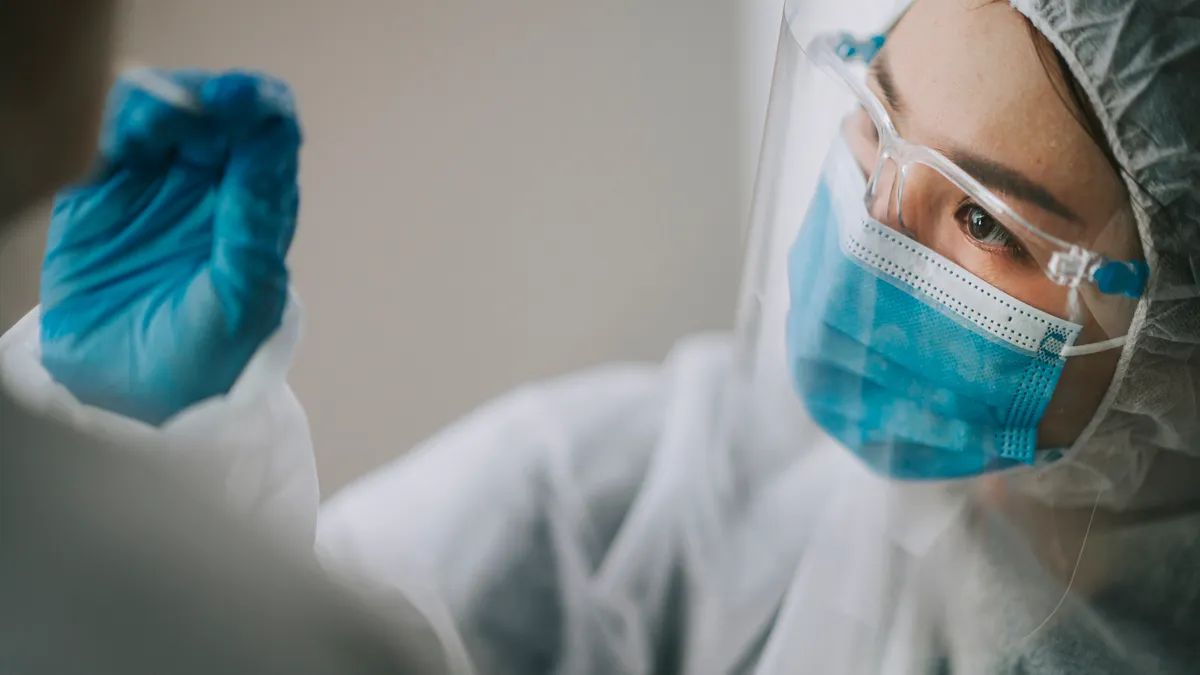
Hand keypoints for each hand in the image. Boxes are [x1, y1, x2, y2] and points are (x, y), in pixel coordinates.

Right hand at [39, 69, 301, 424]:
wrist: (124, 398)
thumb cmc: (202, 357)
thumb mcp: (244, 298)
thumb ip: (257, 222)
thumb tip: (270, 142)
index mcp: (259, 208)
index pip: (272, 133)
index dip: (261, 105)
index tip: (241, 102)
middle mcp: (213, 186)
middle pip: (222, 110)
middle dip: (213, 97)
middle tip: (198, 107)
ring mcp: (158, 184)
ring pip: (168, 111)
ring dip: (167, 103)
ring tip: (152, 132)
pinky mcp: (102, 190)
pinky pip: (114, 134)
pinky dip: (122, 122)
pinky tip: (128, 144)